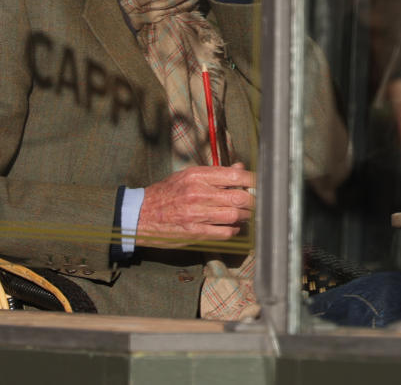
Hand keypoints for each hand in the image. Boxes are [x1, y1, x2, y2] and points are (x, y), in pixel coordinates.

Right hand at [137, 163, 254, 245]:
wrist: (140, 215)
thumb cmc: (166, 193)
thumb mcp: (187, 176)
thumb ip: (215, 174)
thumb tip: (240, 167)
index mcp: (197, 176)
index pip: (235, 175)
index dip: (253, 179)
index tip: (261, 182)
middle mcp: (198, 193)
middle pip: (240, 197)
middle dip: (253, 200)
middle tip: (257, 201)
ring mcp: (196, 215)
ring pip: (235, 216)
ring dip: (244, 216)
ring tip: (245, 214)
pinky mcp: (195, 233)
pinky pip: (224, 233)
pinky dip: (233, 230)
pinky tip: (233, 227)